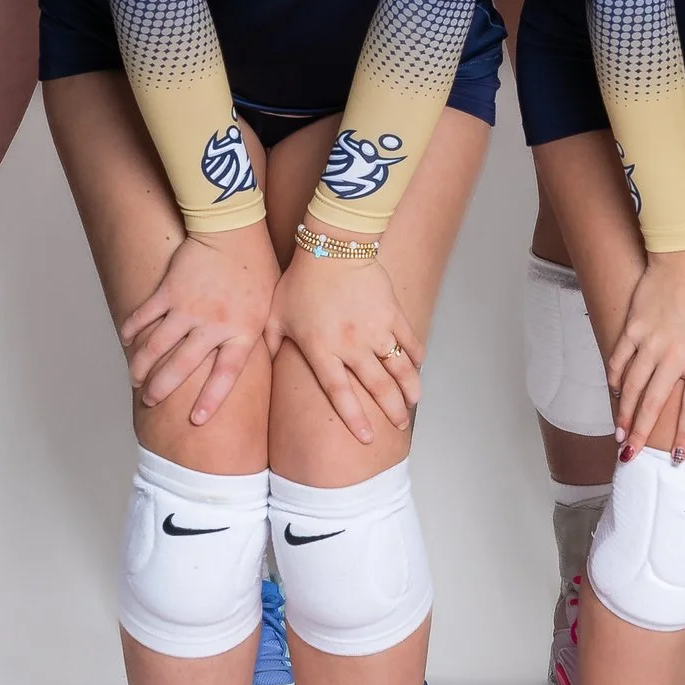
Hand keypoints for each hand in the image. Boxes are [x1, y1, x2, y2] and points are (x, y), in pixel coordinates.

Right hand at [122, 223, 276, 429]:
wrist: (233, 228)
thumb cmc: (256, 266)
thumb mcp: (270, 307)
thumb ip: (263, 336)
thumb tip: (265, 360)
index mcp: (242, 331)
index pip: (225, 375)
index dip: (210, 400)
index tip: (196, 420)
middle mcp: (213, 325)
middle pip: (181, 366)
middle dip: (161, 388)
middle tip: (150, 401)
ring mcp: (187, 308)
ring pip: (156, 346)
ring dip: (141, 365)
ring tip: (134, 378)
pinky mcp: (169, 291)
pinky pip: (144, 316)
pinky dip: (132, 329)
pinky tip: (126, 340)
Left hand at [267, 250, 421, 444]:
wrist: (332, 246)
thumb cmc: (300, 280)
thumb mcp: (276, 315)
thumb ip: (272, 345)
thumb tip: (267, 366)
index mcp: (322, 349)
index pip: (340, 393)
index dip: (355, 418)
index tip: (367, 438)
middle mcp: (351, 345)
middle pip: (378, 387)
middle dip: (393, 410)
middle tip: (400, 424)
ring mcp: (375, 329)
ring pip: (400, 368)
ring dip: (410, 389)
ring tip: (413, 402)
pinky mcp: (392, 313)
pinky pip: (409, 341)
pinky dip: (415, 356)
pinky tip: (417, 367)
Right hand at [606, 241, 684, 459]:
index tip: (678, 456)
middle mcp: (674, 356)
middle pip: (655, 403)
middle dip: (642, 433)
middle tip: (630, 455)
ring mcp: (650, 342)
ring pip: (633, 385)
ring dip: (625, 411)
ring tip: (620, 433)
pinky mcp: (634, 327)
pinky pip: (620, 358)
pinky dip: (616, 376)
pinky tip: (616, 390)